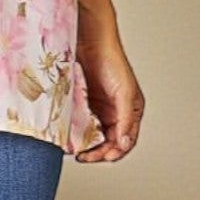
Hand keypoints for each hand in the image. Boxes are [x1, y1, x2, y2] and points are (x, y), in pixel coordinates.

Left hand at [74, 22, 143, 163]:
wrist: (89, 42)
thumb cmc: (112, 62)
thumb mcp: (125, 93)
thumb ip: (126, 119)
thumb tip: (123, 143)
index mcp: (129, 113)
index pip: (124, 141)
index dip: (114, 152)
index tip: (102, 157)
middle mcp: (114, 113)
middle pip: (107, 143)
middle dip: (98, 152)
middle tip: (85, 156)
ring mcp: (97, 110)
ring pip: (92, 136)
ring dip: (86, 145)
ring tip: (76, 149)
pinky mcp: (81, 105)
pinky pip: (79, 125)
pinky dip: (75, 133)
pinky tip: (69, 136)